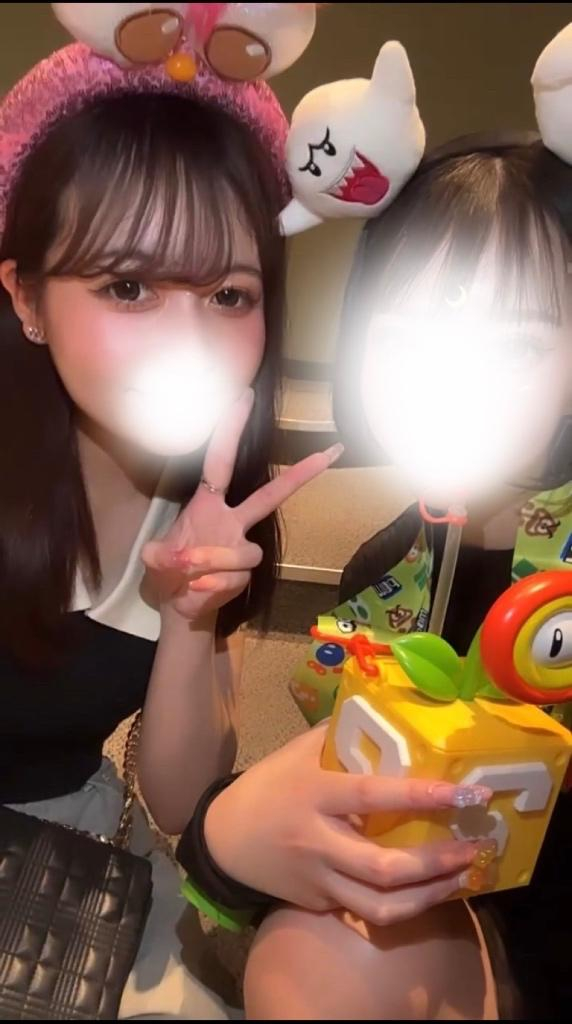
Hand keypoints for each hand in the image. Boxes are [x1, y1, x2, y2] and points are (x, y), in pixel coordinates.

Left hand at [142, 389, 342, 621]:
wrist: (179, 605)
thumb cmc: (168, 572)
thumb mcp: (154, 559)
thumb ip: (160, 555)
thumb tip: (178, 557)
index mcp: (208, 504)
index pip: (220, 460)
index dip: (230, 430)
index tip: (244, 396)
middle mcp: (231, 520)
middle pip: (270, 494)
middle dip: (300, 474)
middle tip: (329, 453)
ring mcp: (241, 546)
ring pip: (246, 552)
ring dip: (215, 562)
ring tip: (189, 575)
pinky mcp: (245, 573)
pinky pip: (235, 577)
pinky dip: (211, 586)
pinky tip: (195, 591)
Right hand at [205, 725, 492, 925]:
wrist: (224, 839)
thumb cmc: (267, 785)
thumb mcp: (295, 752)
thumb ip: (336, 735)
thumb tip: (383, 711)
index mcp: (314, 794)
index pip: (373, 795)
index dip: (420, 795)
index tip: (465, 792)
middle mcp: (318, 841)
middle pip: (383, 866)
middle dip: (436, 862)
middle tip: (475, 848)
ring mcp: (318, 879)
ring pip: (381, 905)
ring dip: (430, 896)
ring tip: (464, 879)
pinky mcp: (318, 904)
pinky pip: (366, 913)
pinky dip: (403, 907)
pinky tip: (431, 893)